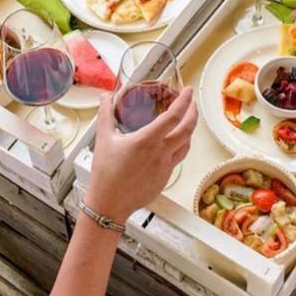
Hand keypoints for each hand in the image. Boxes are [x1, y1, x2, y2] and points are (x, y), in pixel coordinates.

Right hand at [86, 87, 196, 221]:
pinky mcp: (165, 177)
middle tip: (191, 103)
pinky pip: (179, 158)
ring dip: (189, 130)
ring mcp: (165, 166)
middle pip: (187, 129)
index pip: (173, 116)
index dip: (184, 101)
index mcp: (147, 141)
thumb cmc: (105, 174)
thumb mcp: (103, 140)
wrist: (109, 204)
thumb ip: (105, 115)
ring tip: (186, 121)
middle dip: (193, 113)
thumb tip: (105, 98)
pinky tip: (174, 143)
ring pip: (186, 144)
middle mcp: (160, 153)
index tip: (188, 91)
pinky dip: (181, 145)